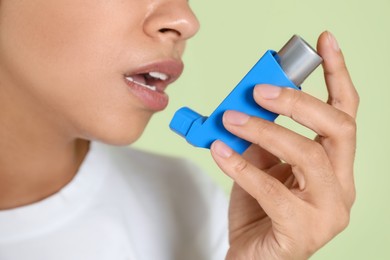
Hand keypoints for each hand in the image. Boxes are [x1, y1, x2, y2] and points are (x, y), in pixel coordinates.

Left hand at [210, 31, 358, 259]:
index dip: (338, 74)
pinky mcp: (303, 232)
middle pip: (338, 128)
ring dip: (266, 130)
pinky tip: (219, 150)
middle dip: (298, 102)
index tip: (324, 42)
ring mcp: (328, 211)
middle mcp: (341, 186)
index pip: (345, 113)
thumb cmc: (259, 210)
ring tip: (231, 119)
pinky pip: (272, 190)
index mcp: (334, 165)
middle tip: (261, 90)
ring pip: (308, 156)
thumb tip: (248, 98)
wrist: (252, 257)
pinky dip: (241, 165)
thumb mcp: (261, 162)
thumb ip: (261, 133)